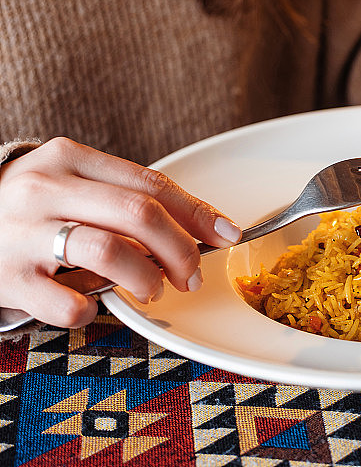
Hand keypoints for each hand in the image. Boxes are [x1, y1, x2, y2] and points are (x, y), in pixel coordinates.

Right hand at [0, 137, 241, 327]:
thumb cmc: (35, 208)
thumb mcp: (77, 185)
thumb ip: (130, 199)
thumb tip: (207, 228)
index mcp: (70, 158)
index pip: (152, 184)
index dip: (198, 214)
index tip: (228, 236)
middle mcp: (45, 188)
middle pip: (139, 215)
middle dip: (181, 251)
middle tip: (192, 276)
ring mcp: (22, 232)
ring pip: (110, 252)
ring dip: (146, 278)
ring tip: (151, 289)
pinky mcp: (7, 277)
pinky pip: (69, 303)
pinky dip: (93, 311)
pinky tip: (92, 305)